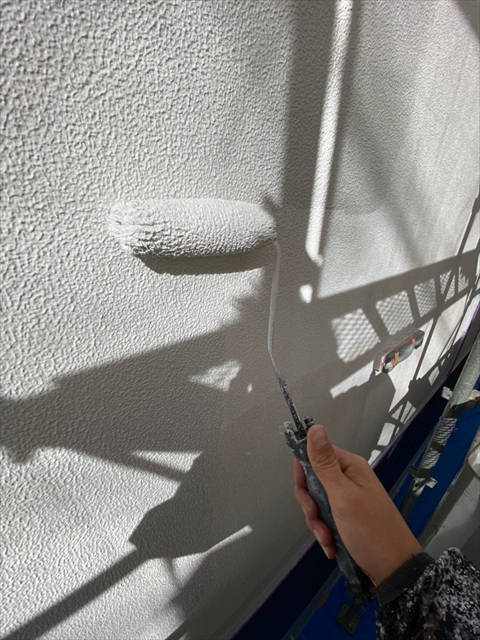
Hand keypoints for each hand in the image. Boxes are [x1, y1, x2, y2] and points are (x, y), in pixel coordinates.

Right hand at [293, 425, 422, 585]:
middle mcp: (349, 479)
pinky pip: (325, 519)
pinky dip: (324, 533)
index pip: (315, 455)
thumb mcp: (343, 496)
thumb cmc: (372, 532)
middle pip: (312, 481)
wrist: (394, 570)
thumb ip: (325, 464)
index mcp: (350, 467)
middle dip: (309, 503)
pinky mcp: (347, 517)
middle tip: (316, 517)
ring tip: (327, 537)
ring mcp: (348, 499)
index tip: (305, 493)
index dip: (303, 473)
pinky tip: (332, 544)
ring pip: (316, 503)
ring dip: (317, 523)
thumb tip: (316, 429)